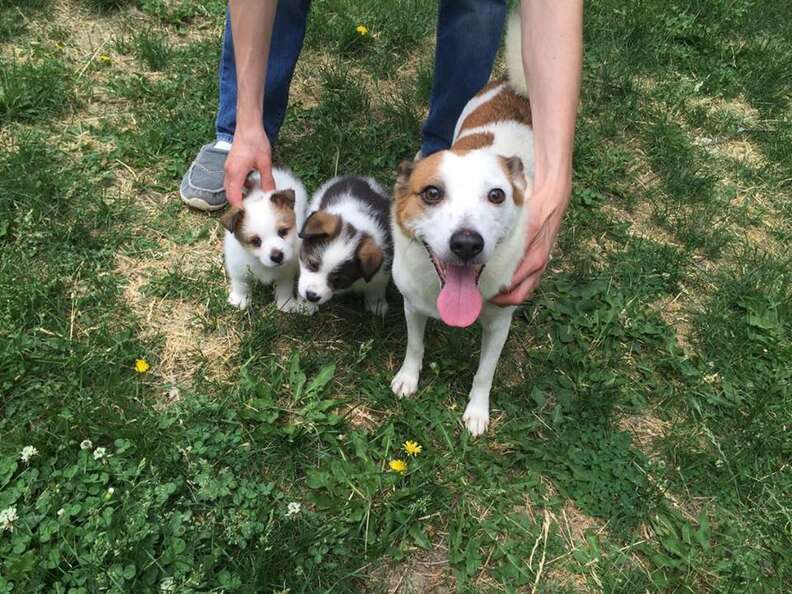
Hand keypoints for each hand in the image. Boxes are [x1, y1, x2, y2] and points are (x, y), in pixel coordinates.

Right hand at [224, 125, 275, 206]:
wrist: (248, 126)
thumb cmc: (255, 141)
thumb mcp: (265, 163)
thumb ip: (267, 180)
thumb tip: (271, 194)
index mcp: (236, 173)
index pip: (233, 197)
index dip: (239, 208)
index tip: (247, 216)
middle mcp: (229, 172)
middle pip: (229, 195)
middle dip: (237, 204)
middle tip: (250, 211)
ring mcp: (229, 168)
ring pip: (230, 188)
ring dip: (239, 195)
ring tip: (252, 199)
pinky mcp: (231, 165)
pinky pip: (232, 181)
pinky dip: (239, 186)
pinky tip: (252, 185)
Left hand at [491, 183, 569, 305]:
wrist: (554, 198)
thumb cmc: (540, 209)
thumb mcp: (527, 226)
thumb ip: (516, 243)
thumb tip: (496, 260)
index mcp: (534, 260)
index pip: (515, 290)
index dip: (497, 297)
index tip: (480, 294)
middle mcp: (538, 266)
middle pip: (519, 296)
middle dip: (501, 300)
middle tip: (482, 297)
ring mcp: (540, 263)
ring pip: (523, 289)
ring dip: (507, 293)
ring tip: (488, 290)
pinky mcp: (539, 257)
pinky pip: (526, 279)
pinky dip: (514, 283)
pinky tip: (501, 278)